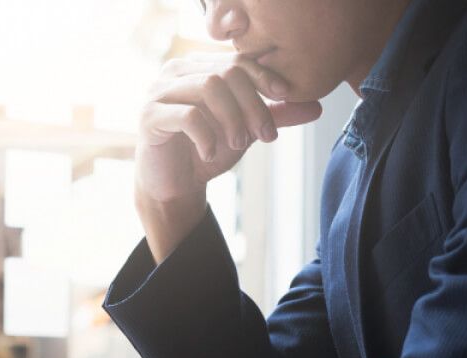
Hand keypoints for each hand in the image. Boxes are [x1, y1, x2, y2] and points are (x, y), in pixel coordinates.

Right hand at [136, 53, 322, 260]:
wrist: (173, 187)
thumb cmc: (206, 152)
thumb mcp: (245, 131)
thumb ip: (274, 116)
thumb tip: (316, 106)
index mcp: (197, 67)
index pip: (237, 61)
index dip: (264, 76)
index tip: (285, 96)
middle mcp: (175, 72)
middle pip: (226, 73)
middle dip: (252, 105)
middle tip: (265, 135)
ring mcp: (159, 93)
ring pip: (208, 88)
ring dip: (233, 119)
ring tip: (240, 144)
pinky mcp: (150, 117)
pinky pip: (187, 115)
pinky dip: (206, 136)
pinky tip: (210, 153)